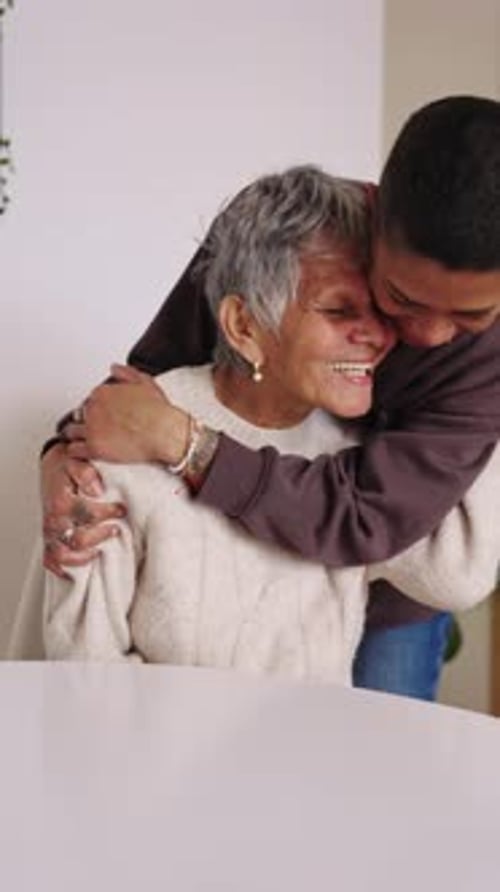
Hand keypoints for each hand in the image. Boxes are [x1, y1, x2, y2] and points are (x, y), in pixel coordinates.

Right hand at [41, 442, 125, 577]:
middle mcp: (54, 520)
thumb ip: (86, 473)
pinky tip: (84, 562)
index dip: (109, 513)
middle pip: (79, 540)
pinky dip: (65, 568)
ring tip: (100, 549)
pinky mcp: (48, 539)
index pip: (88, 515)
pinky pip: (51, 561)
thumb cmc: (67, 466)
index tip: (122, 509)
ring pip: (63, 556)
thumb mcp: (76, 461)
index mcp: (61, 502)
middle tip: (116, 528)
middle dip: (101, 536)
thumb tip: (97, 489)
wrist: (53, 467)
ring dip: (84, 556)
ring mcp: (50, 532)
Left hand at [65, 363, 189, 464]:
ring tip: (84, 442)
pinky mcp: (94, 447)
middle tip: (96, 430)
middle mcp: (93, 408)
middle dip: (86, 421)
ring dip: (77, 436)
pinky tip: (86, 453)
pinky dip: (78, 452)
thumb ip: (126, 373)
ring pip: (71, 431)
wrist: (164, 433)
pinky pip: (74, 450)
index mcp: (102, 392)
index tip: (104, 416)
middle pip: (79, 414)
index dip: (96, 409)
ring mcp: (92, 428)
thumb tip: (114, 368)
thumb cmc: (158, 411)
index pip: (90, 399)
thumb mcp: (145, 382)